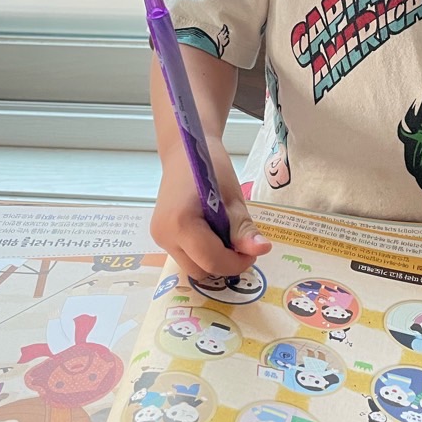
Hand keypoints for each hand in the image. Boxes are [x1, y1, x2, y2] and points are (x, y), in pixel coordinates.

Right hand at [150, 136, 270, 279]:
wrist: (185, 151)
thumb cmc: (210, 168)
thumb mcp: (232, 199)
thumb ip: (243, 229)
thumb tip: (261, 250)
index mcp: (181, 224)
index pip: (212, 260)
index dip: (237, 262)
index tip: (253, 250)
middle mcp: (164, 236)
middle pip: (201, 270)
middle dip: (225, 263)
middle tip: (241, 242)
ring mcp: (159, 238)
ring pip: (192, 267)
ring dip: (213, 259)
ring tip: (225, 234)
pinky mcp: (160, 236)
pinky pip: (185, 256)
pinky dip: (202, 252)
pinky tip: (212, 232)